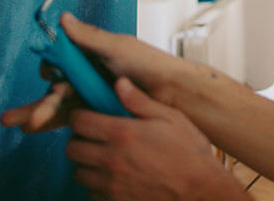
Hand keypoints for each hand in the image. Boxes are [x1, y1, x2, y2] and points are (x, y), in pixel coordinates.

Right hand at [0, 13, 184, 132]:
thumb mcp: (117, 47)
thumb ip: (88, 36)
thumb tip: (63, 18)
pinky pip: (71, 119)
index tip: (52, 72)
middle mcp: (88, 75)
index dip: (52, 67)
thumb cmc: (148, 64)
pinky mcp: (97, 113)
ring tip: (23, 125)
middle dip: (35, 101)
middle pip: (54, 88)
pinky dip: (53, 123)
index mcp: (90, 55)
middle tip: (12, 116)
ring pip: (58, 106)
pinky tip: (36, 130)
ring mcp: (91, 96)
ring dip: (37, 114)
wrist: (172, 93)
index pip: (59, 61)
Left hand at [68, 77, 251, 200]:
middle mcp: (110, 160)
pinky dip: (97, 185)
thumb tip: (119, 83)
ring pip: (79, 172)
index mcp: (122, 134)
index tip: (88, 115)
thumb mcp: (171, 117)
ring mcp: (111, 185)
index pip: (79, 122)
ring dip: (87, 164)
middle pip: (72, 148)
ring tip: (105, 158)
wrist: (201, 190)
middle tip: (95, 136)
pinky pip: (91, 193)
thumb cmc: (189, 152)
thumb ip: (140, 101)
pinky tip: (114, 178)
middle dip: (80, 139)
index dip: (80, 115)